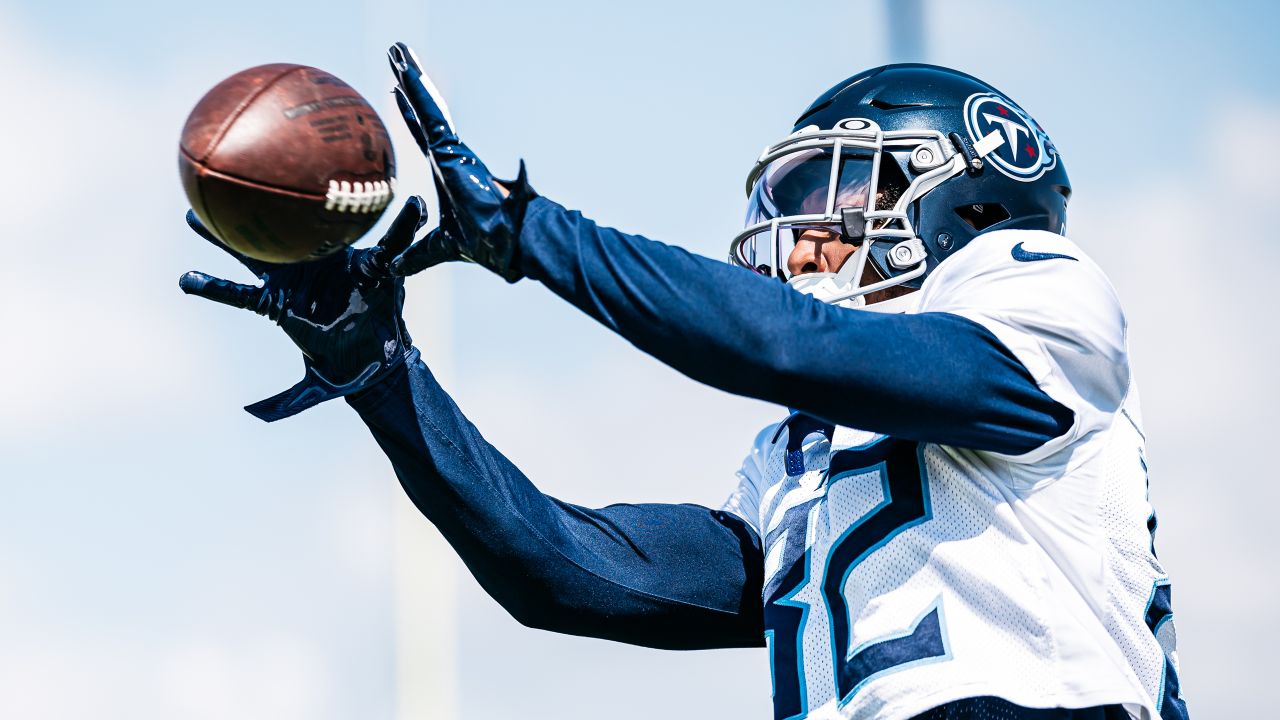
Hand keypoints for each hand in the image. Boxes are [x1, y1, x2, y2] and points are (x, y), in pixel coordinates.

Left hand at [179, 197, 427, 421]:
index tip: (182, 281)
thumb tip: (253, 415)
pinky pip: (385, 245)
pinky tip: (415, 206)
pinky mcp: (368, 265)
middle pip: (258, 249)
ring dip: (308, 205)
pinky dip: (400, 227)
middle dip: (228, 227)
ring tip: (304, 175)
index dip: (213, 288)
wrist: (377, 362)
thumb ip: (286, 402)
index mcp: (283, 305)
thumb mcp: (314, 389)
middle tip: (198, 197)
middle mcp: (301, 279)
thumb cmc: (343, 369)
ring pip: (315, 232)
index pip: (242, 295)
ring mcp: (330, 267)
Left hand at [387, 41, 534, 281]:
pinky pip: (432, 117)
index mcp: (450, 172)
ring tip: (397, 50)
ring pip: (428, 107)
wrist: (513, 243)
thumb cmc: (489, 244)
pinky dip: (418, 93)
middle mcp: (451, 156)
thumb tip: (396, 268)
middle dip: (409, 85)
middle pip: (424, 114)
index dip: (411, 116)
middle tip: (396, 55)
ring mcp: (453, 151)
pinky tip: (404, 72)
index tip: (397, 94)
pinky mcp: (453, 151)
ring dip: (411, 76)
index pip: (425, 136)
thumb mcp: (440, 248)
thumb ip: (419, 255)